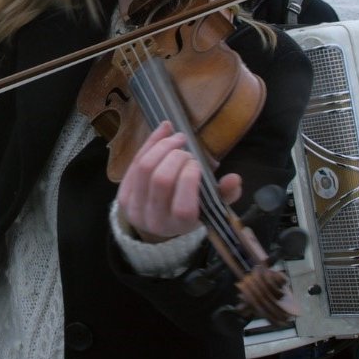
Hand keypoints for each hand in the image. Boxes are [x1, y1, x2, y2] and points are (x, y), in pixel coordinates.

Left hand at [115, 121, 241, 242]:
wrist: (159, 222)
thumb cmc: (191, 210)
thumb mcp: (211, 206)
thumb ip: (225, 194)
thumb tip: (235, 178)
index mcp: (179, 227)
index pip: (183, 206)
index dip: (190, 178)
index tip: (197, 164)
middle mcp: (154, 221)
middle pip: (161, 180)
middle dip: (176, 157)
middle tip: (187, 152)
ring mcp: (134, 208)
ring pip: (144, 168)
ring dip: (162, 146)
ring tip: (177, 139)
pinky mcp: (123, 194)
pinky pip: (134, 163)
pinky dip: (150, 144)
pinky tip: (164, 132)